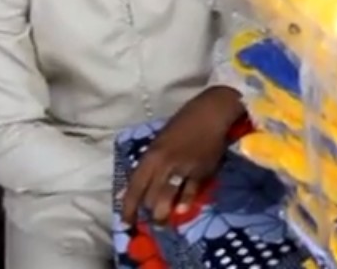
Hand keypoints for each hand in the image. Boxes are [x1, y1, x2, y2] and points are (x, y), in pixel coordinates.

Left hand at [121, 87, 242, 223]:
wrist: (211, 113)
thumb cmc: (183, 124)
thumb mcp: (159, 142)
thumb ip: (147, 165)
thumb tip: (129, 189)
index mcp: (151, 156)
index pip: (134, 187)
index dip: (128, 208)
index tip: (125, 223)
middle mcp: (164, 164)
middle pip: (150, 197)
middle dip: (148, 213)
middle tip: (150, 219)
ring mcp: (183, 168)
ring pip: (167, 198)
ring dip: (164, 213)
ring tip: (164, 220)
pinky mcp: (202, 170)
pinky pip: (190, 192)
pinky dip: (185, 202)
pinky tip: (182, 209)